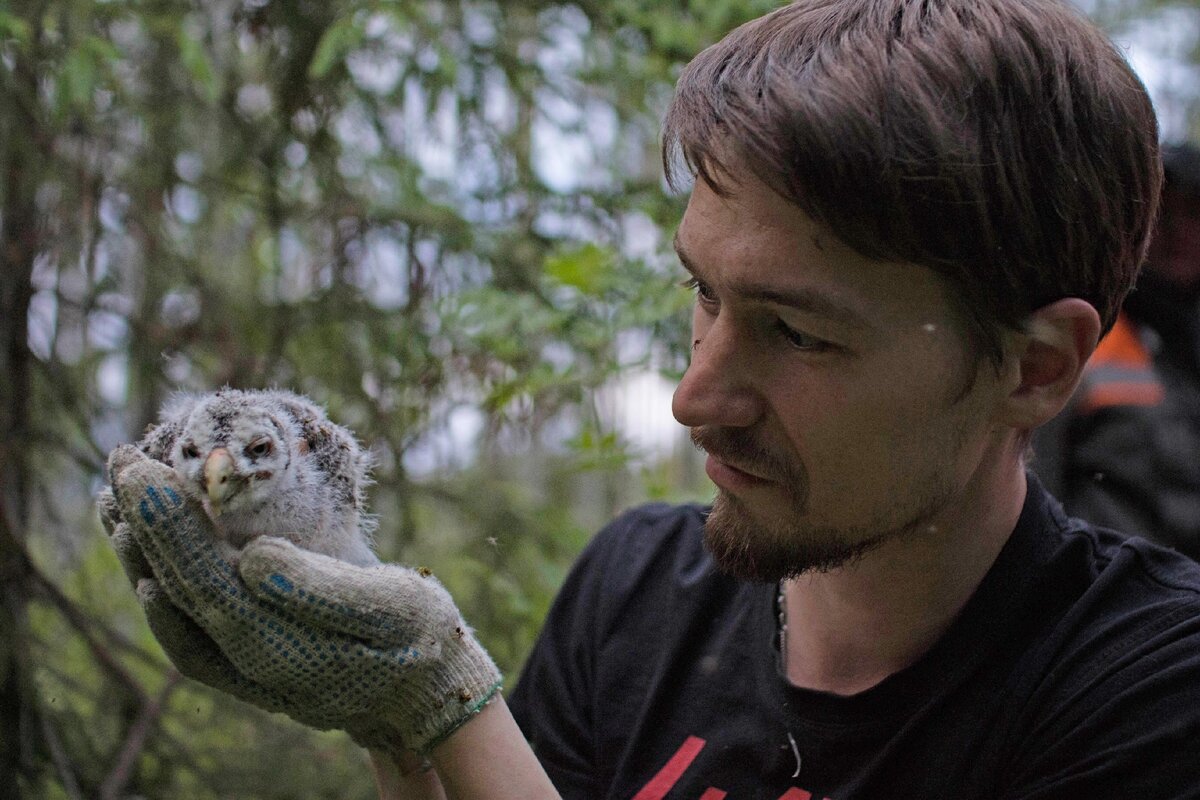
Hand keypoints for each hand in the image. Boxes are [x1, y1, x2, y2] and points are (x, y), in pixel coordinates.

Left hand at [100, 445, 501, 754]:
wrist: (424, 692)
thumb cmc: (418, 637)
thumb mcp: (392, 606)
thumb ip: (321, 589)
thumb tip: (251, 558)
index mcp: (281, 645)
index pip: (205, 578)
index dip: (168, 523)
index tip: (143, 469)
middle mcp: (247, 663)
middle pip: (177, 589)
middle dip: (145, 521)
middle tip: (122, 458)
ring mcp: (241, 669)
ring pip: (171, 610)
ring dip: (140, 552)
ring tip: (114, 496)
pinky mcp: (246, 665)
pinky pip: (186, 630)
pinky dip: (156, 590)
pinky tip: (143, 559)